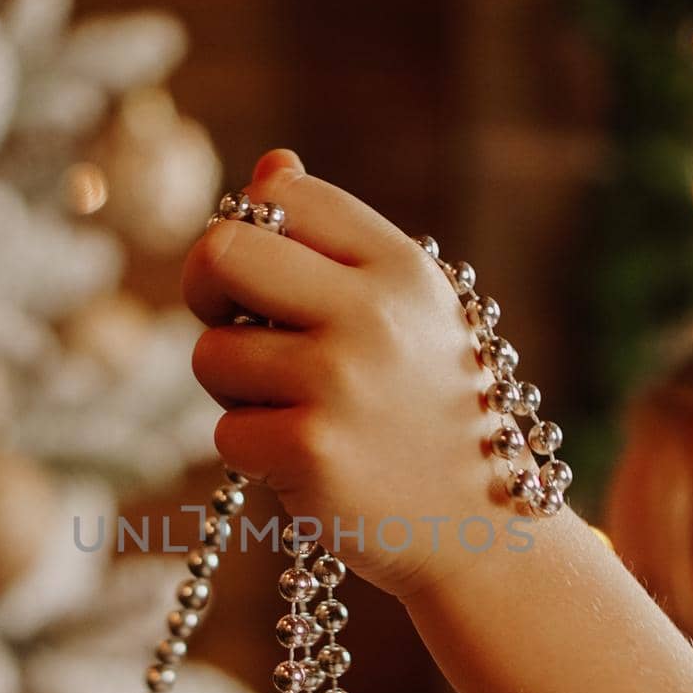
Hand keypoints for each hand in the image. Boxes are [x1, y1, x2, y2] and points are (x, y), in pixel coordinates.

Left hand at [182, 149, 508, 599]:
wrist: (484, 530)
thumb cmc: (430, 413)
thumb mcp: (410, 311)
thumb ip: (336, 240)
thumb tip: (271, 163)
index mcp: (401, 267)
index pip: (284, 194)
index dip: (254, 233)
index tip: (266, 280)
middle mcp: (372, 313)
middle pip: (221, 254)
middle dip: (208, 292)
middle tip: (236, 331)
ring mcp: (339, 382)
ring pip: (211, 356)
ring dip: (235, 392)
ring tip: (297, 413)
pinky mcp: (310, 451)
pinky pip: (226, 433)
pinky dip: (253, 454)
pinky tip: (307, 463)